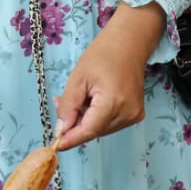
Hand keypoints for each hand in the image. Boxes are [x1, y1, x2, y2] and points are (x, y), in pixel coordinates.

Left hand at [55, 2, 165, 150]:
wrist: (129, 44)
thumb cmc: (103, 55)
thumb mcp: (77, 78)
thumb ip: (69, 106)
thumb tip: (61, 130)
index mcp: (113, 103)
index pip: (88, 131)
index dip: (70, 139)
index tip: (55, 145)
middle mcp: (127, 114)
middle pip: (94, 131)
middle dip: (75, 124)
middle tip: (61, 104)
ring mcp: (134, 115)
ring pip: (101, 128)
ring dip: (85, 119)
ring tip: (78, 97)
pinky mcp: (136, 114)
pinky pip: (110, 123)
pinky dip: (96, 117)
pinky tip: (90, 100)